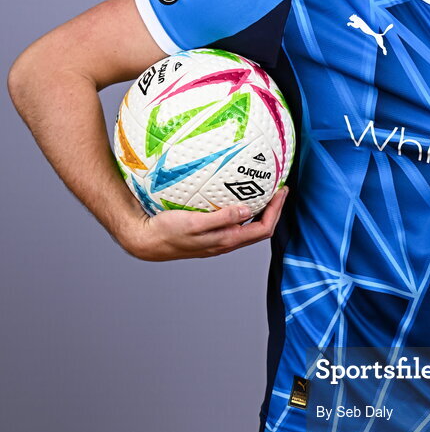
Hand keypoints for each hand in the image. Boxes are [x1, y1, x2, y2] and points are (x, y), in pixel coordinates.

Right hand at [120, 187, 289, 261]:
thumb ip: (221, 218)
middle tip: (278, 189)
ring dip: (260, 210)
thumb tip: (247, 211)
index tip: (282, 191)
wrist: (146, 240)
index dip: (276, 211)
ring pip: (247, 226)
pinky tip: (234, 195)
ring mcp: (218, 239)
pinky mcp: (208, 233)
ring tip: (263, 191)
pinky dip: (241, 209)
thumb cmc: (167, 232)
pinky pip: (232, 221)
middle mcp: (226, 242)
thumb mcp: (195, 223)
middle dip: (273, 209)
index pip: (262, 229)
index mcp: (227, 240)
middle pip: (260, 228)